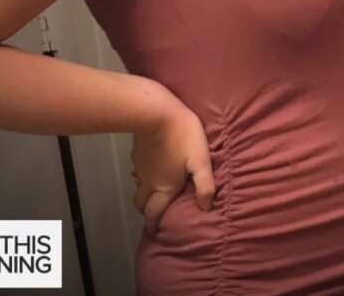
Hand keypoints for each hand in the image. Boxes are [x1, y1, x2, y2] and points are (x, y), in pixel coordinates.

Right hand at [130, 92, 214, 234]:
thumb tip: (206, 207)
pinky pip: (139, 170)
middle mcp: (149, 181)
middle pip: (141, 203)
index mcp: (164, 187)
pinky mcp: (137, 153)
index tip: (154, 231)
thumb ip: (205, 185)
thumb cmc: (183, 136)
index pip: (153, 213)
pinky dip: (145, 175)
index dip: (153, 224)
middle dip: (147, 211)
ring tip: (156, 191)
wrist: (156, 112)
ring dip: (146, 193)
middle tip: (155, 213)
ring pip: (139, 187)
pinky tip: (155, 166)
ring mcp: (140, 167)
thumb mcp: (201, 161)